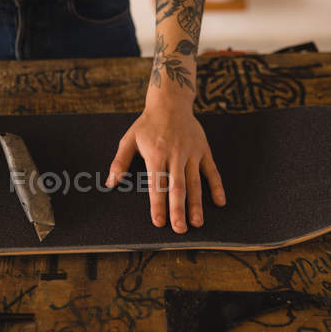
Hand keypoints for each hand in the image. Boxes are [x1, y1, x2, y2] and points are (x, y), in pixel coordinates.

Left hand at [106, 100, 224, 233]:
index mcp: (156, 154)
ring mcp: (191, 153)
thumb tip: (111, 183)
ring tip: (197, 222)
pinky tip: (219, 202)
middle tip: (180, 229)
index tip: (158, 222)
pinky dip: (217, 186)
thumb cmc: (147, 124)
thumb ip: (120, 162)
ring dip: (197, 203)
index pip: (156, 184)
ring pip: (195, 182)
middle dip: (178, 209)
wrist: (171, 103)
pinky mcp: (203, 150)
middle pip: (177, 186)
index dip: (158, 204)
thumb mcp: (129, 139)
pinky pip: (212, 171)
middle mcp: (175, 155)